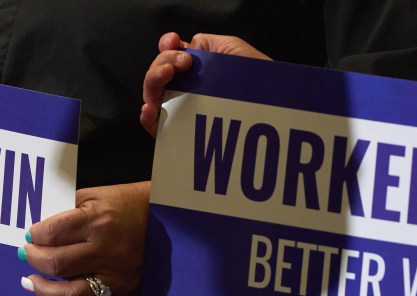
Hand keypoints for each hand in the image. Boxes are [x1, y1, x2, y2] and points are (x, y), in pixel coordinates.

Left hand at [19, 182, 149, 295]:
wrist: (164, 217)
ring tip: (31, 283)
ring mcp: (117, 276)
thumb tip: (40, 233)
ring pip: (72, 294)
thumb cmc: (128, 203)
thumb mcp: (95, 195)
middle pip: (57, 264)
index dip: (35, 235)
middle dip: (34, 259)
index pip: (52, 233)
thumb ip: (68, 212)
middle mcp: (106, 251)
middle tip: (27, 255)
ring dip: (45, 291)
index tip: (30, 235)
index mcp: (97, 222)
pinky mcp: (126, 293)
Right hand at [140, 32, 270, 137]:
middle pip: (157, 72)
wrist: (270, 105)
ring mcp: (180, 108)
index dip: (167, 46)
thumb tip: (186, 46)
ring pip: (152, 94)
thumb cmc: (257, 79)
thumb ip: (206, 44)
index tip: (176, 45)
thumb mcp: (232, 49)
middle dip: (162, 62)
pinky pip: (154, 124)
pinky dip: (146, 115)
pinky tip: (150, 108)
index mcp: (195, 67)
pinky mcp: (179, 130)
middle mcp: (184, 86)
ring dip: (152, 81)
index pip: (170, 53)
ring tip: (166, 75)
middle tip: (182, 63)